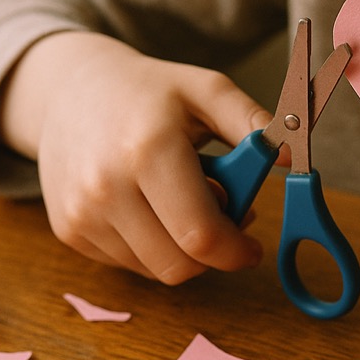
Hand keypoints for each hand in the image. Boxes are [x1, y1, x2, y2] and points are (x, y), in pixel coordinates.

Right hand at [0, 31, 270, 282]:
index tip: (252, 247)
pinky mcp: (67, 230)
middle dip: (212, 253)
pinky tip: (148, 206)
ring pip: (154, 270)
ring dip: (181, 249)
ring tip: (181, 201)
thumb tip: (293, 158)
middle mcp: (106, 187)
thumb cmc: (148, 91)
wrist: (67, 90)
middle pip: (179, 265)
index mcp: (148, 150)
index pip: (200, 236)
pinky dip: (150, 246)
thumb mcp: (206, 90)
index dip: (236, 251)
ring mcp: (81, 213)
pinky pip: (127, 263)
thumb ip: (252, 122)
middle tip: (222, 217)